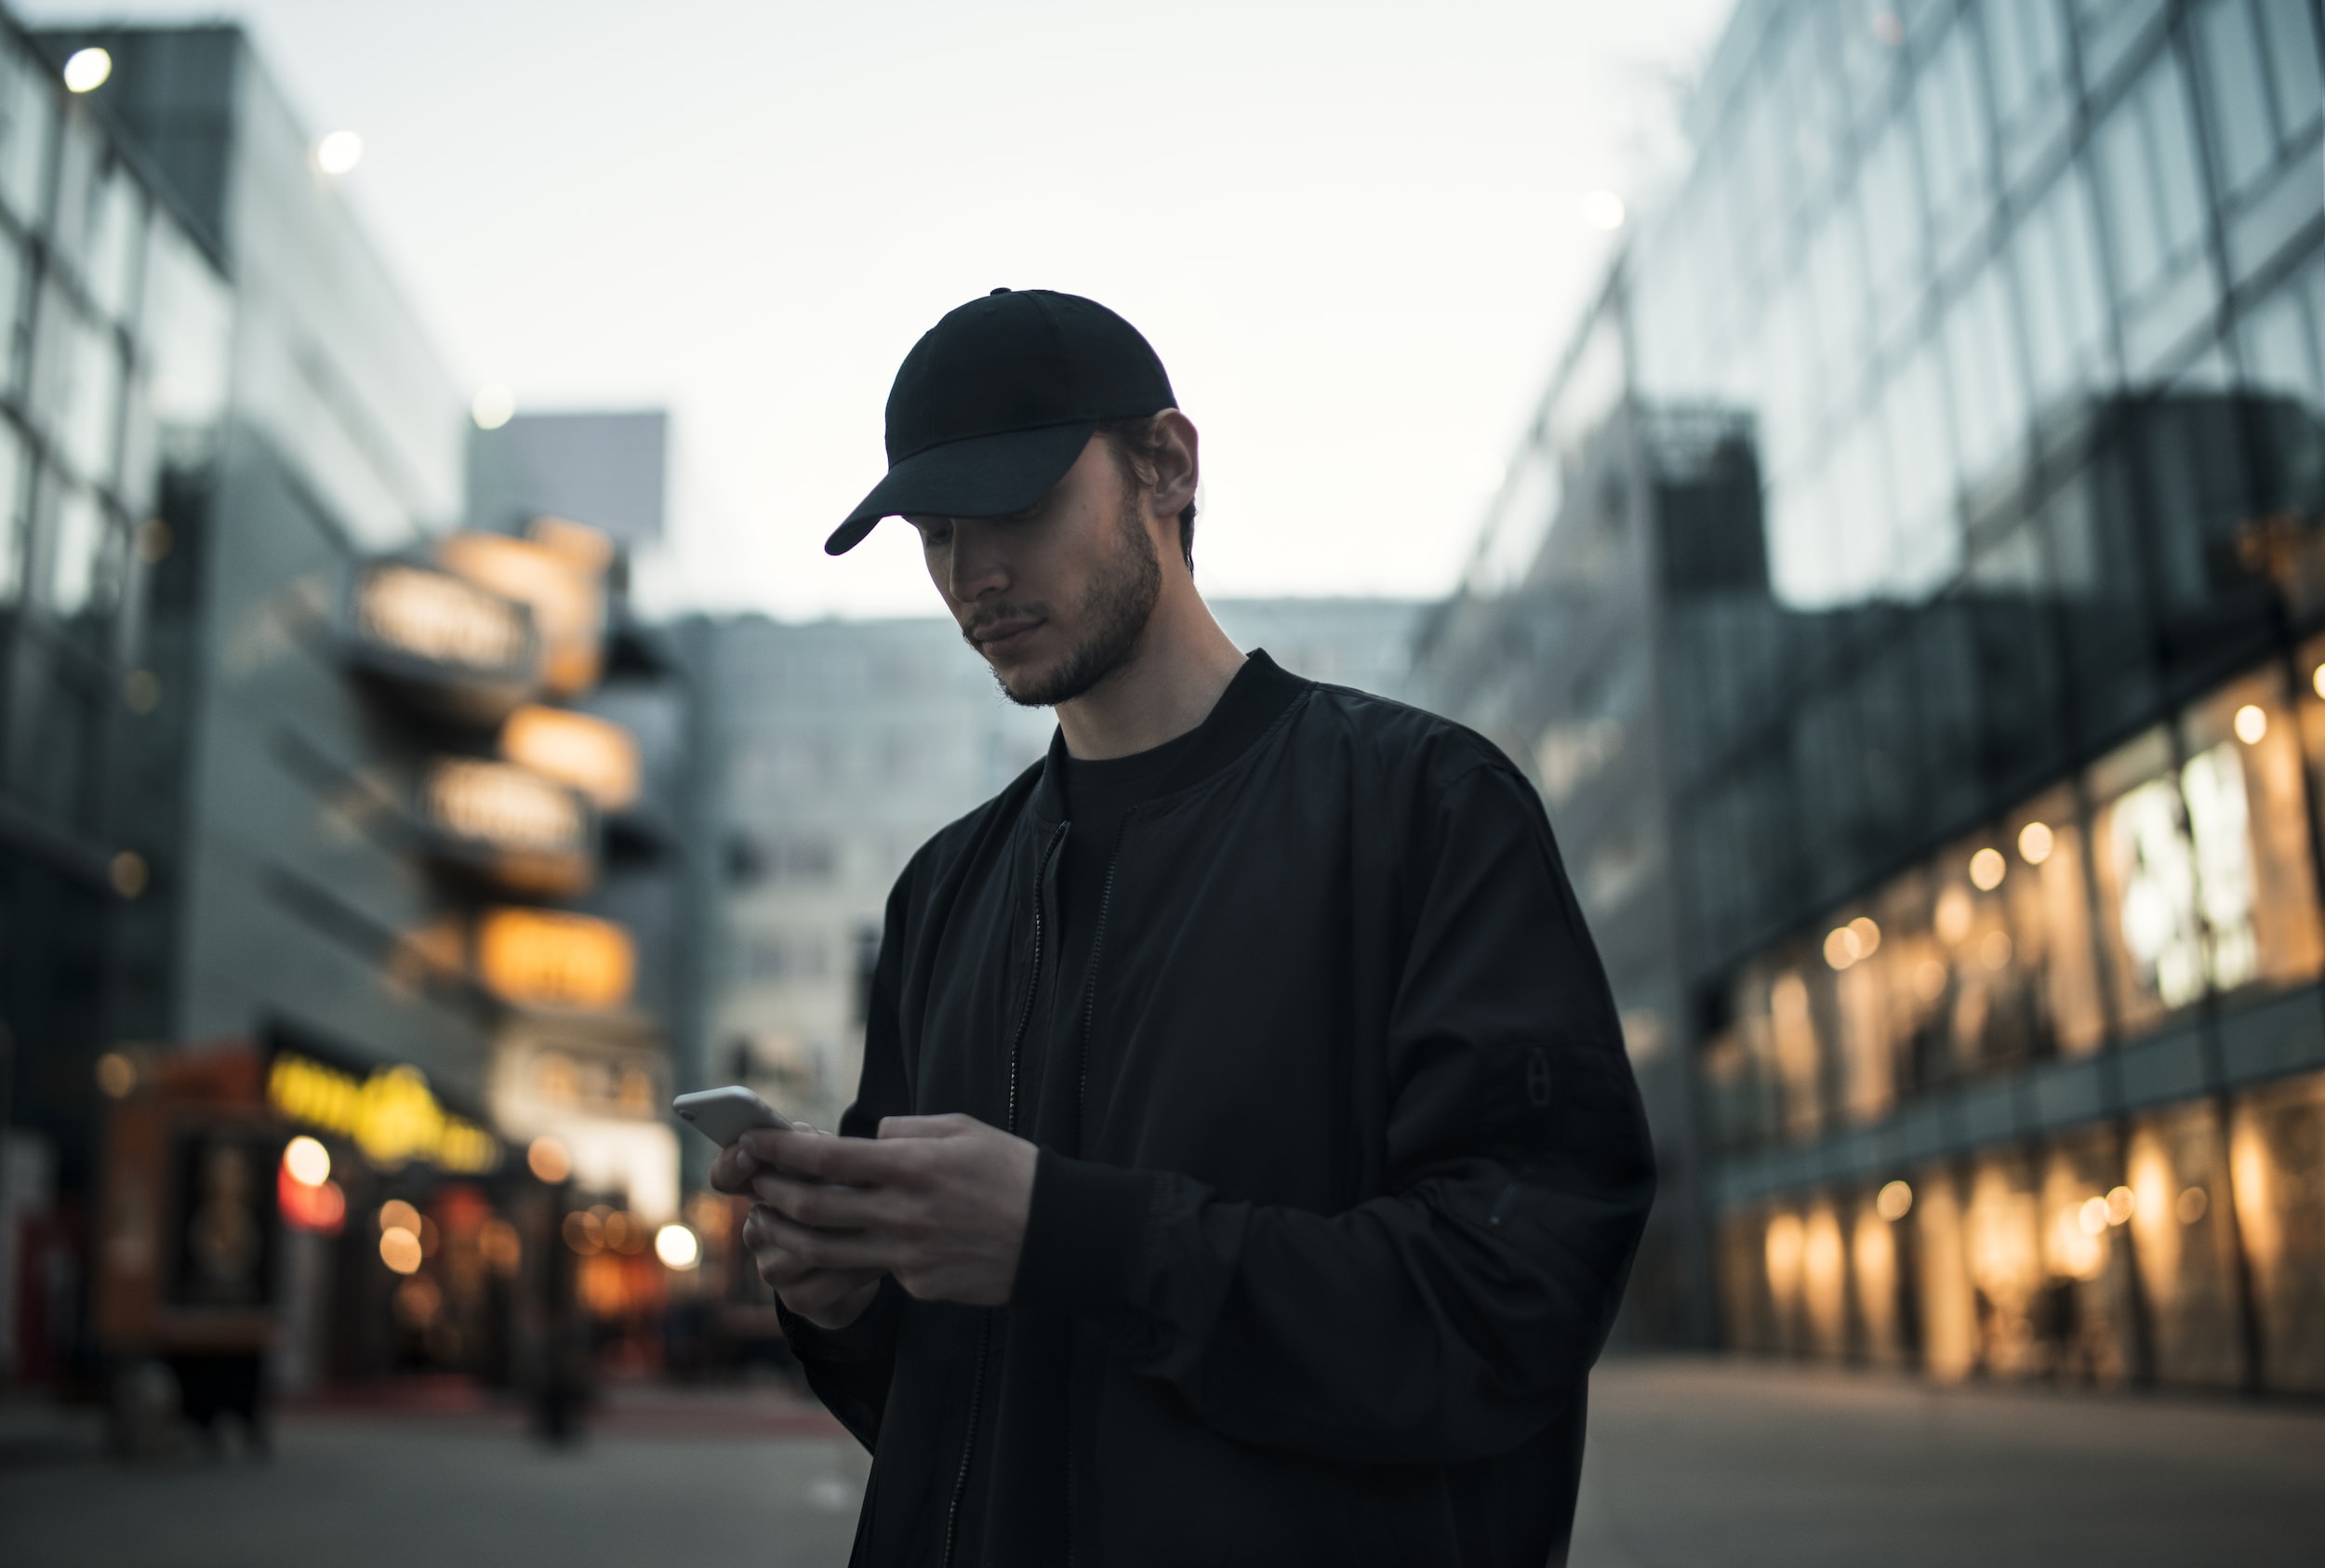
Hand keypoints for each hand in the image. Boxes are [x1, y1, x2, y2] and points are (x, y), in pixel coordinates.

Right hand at [708, 1124, 883, 1330]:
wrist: (866, 1263)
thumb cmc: (848, 1199)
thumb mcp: (836, 1167)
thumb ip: (815, 1149)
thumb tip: (804, 1136)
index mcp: (759, 1189)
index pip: (726, 1175)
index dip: (732, 1164)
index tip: (751, 1153)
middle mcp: (757, 1230)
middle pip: (773, 1211)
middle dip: (817, 1197)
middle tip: (856, 1188)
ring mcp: (772, 1268)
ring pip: (802, 1247)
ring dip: (845, 1234)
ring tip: (878, 1223)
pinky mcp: (796, 1298)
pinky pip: (824, 1281)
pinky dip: (857, 1268)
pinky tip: (881, 1258)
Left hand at [740, 1113, 1037, 1306]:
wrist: (1060, 1236)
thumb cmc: (1013, 1173)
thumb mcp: (964, 1130)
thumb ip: (907, 1132)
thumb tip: (868, 1140)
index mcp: (914, 1167)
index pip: (828, 1159)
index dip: (781, 1150)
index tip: (752, 1140)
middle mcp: (904, 1214)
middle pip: (814, 1208)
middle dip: (772, 1192)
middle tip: (753, 1181)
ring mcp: (909, 1256)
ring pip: (826, 1251)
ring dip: (787, 1235)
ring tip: (768, 1221)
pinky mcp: (919, 1286)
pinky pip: (873, 1270)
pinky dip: (853, 1256)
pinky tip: (849, 1244)